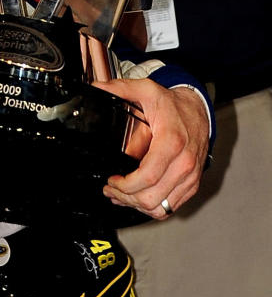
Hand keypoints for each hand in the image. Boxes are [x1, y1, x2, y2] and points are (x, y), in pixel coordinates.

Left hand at [95, 79, 209, 218]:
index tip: (112, 181)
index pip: (148, 176)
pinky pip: (171, 206)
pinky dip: (152, 207)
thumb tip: (97, 88)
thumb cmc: (174, 105)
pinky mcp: (192, 184)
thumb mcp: (147, 90)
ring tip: (120, 196)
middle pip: (152, 197)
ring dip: (137, 205)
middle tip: (111, 189)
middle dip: (125, 197)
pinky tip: (137, 198)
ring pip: (161, 207)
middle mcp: (184, 163)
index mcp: (172, 143)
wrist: (198, 110)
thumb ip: (120, 89)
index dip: (125, 185)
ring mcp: (190, 176)